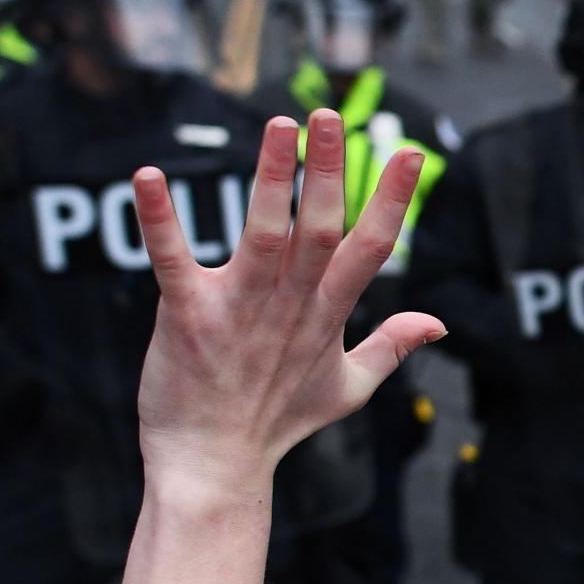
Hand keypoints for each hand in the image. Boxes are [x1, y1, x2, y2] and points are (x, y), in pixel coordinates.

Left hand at [131, 110, 443, 500]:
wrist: (215, 467)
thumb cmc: (278, 423)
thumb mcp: (347, 387)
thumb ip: (392, 347)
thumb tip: (437, 321)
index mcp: (328, 314)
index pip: (370, 247)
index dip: (392, 199)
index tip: (409, 152)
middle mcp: (289, 306)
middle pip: (319, 228)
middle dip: (327, 170)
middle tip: (329, 116)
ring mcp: (239, 310)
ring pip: (263, 234)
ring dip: (270, 179)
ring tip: (279, 125)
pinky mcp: (187, 317)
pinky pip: (173, 260)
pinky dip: (159, 219)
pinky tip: (146, 177)